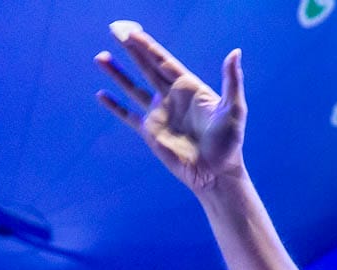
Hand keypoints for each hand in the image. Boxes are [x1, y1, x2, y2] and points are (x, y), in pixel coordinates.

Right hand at [94, 24, 246, 193]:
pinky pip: (129, 116)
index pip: (164, 61)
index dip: (148, 46)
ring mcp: (160, 114)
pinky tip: (101, 94)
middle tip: (114, 30)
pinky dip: (115, 106)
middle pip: (147, 68)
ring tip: (100, 57)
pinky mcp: (151, 132)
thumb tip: (235, 52)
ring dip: (117, 73)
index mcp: (189, 88)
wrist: (217, 173)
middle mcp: (172, 98)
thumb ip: (232, 80)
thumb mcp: (234, 109)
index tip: (132, 31)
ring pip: (133, 88)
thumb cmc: (229, 143)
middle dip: (131, 49)